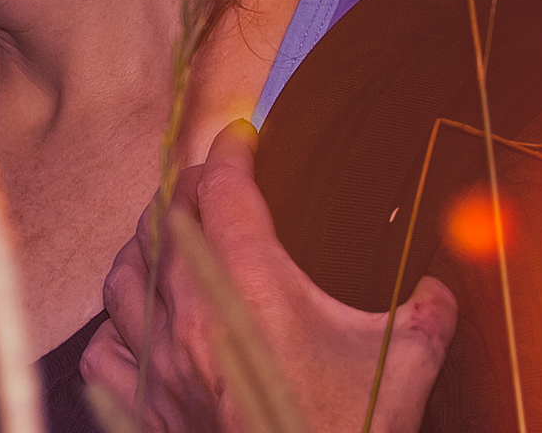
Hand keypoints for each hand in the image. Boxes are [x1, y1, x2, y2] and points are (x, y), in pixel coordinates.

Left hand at [82, 120, 456, 432]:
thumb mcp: (406, 364)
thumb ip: (427, 313)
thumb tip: (437, 289)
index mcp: (251, 285)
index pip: (222, 186)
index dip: (230, 150)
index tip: (242, 136)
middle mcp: (190, 312)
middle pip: (165, 219)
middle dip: (186, 187)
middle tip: (210, 179)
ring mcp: (159, 362)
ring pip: (122, 276)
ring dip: (144, 246)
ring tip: (166, 235)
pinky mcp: (144, 407)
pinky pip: (104, 348)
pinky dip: (116, 325)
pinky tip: (135, 321)